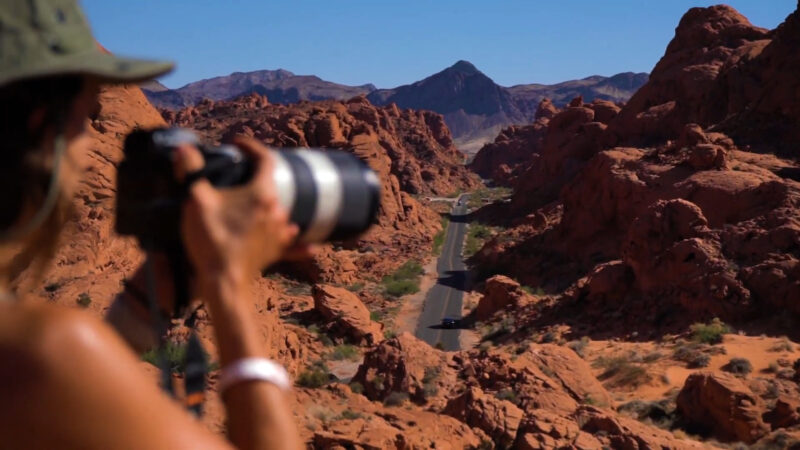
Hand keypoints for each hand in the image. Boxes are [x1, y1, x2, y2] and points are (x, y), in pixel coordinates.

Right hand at [173, 137, 307, 281]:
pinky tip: (312, 245)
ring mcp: (280, 231)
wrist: (224, 281)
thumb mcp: (196, 200)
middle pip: (270, 185)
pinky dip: (297, 241)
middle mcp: (278, 209)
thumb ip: (191, 171)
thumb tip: (183, 148)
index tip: (238, 144)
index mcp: (262, 192)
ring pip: (278, 211)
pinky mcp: (278, 250)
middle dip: (255, 177)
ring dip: (267, 205)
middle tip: (238, 175)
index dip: (252, 147)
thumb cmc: (211, 238)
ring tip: (252, 203)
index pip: (265, 159)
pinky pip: (290, 242)